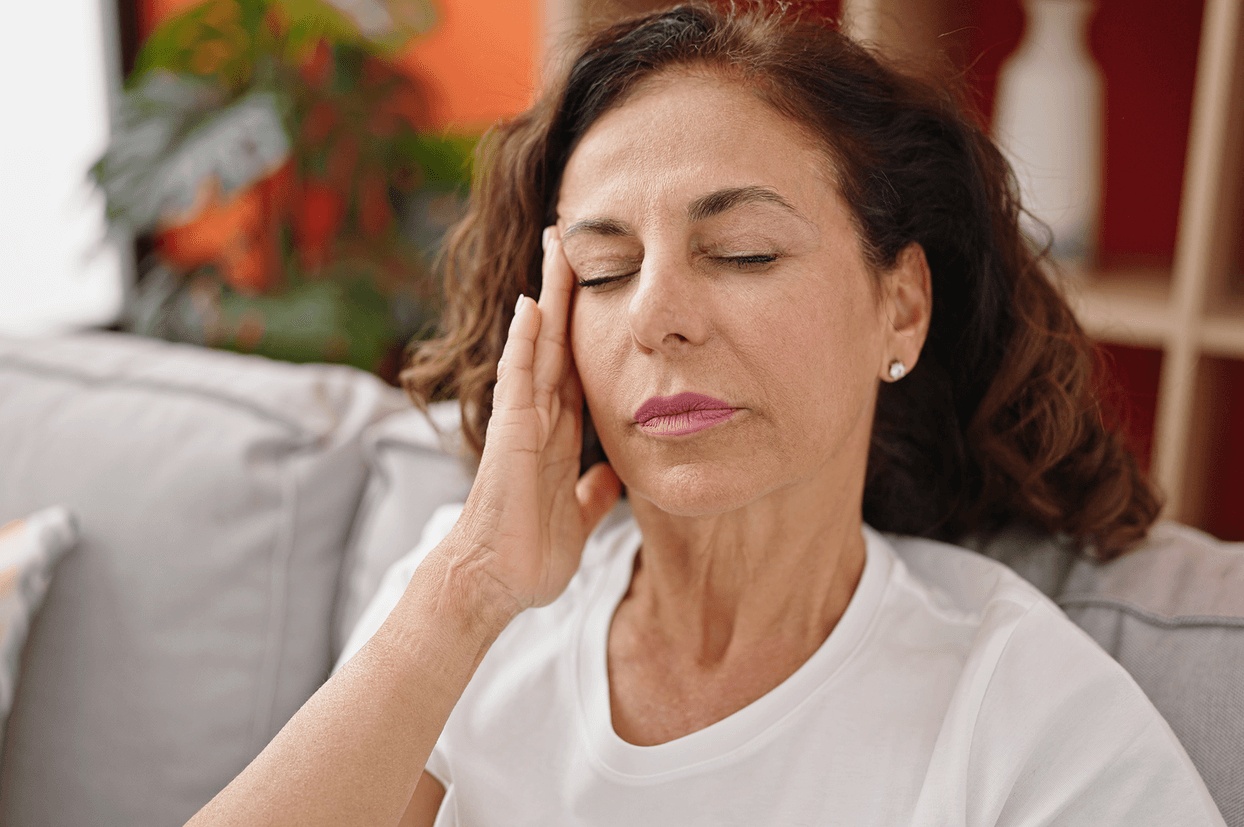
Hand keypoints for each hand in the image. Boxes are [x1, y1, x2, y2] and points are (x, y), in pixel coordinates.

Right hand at [441, 226, 622, 617]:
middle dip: (567, 289)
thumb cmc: (529, 552)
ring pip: (538, 345)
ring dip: (548, 296)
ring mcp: (522, 421)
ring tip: (556, 247)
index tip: (604, 282)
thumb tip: (615, 479)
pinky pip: (519, 379)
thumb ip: (595, 494)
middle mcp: (539, 416)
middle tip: (574, 235)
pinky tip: (533, 305)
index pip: (578, 363)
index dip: (589, 322)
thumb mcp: (579, 516)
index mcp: (559, 431)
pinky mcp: (510, 435)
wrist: (494, 583)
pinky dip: (526, 341)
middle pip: (558, 339)